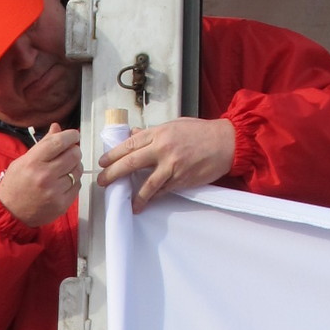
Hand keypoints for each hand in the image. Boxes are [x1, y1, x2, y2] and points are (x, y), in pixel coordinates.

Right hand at [0, 124, 82, 226]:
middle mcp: (44, 176)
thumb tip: (57, 128)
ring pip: (78, 170)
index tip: (73, 135)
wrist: (9, 213)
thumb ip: (43, 144)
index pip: (59, 142)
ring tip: (63, 170)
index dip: (70, 135)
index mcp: (33, 163)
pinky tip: (62, 183)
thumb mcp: (23, 161)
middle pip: (74, 154)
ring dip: (74, 167)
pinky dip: (73, 182)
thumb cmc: (15, 185)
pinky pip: (77, 185)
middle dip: (74, 151)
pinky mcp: (61, 204)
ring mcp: (54, 192)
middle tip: (68, 153)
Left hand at [97, 116, 236, 208]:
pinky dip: (151, 198)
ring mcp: (172, 166)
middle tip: (102, 181)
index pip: (129, 144)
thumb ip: (152, 132)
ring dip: (133, 195)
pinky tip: (143, 204)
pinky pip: (161, 191)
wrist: (227, 142)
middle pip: (130, 163)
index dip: (112, 155)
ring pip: (145, 184)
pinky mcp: (181, 180)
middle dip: (112, 174)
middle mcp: (163, 148)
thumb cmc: (201, 132)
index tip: (102, 163)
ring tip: (124, 202)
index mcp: (160, 132)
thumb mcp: (175, 125)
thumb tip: (132, 135)